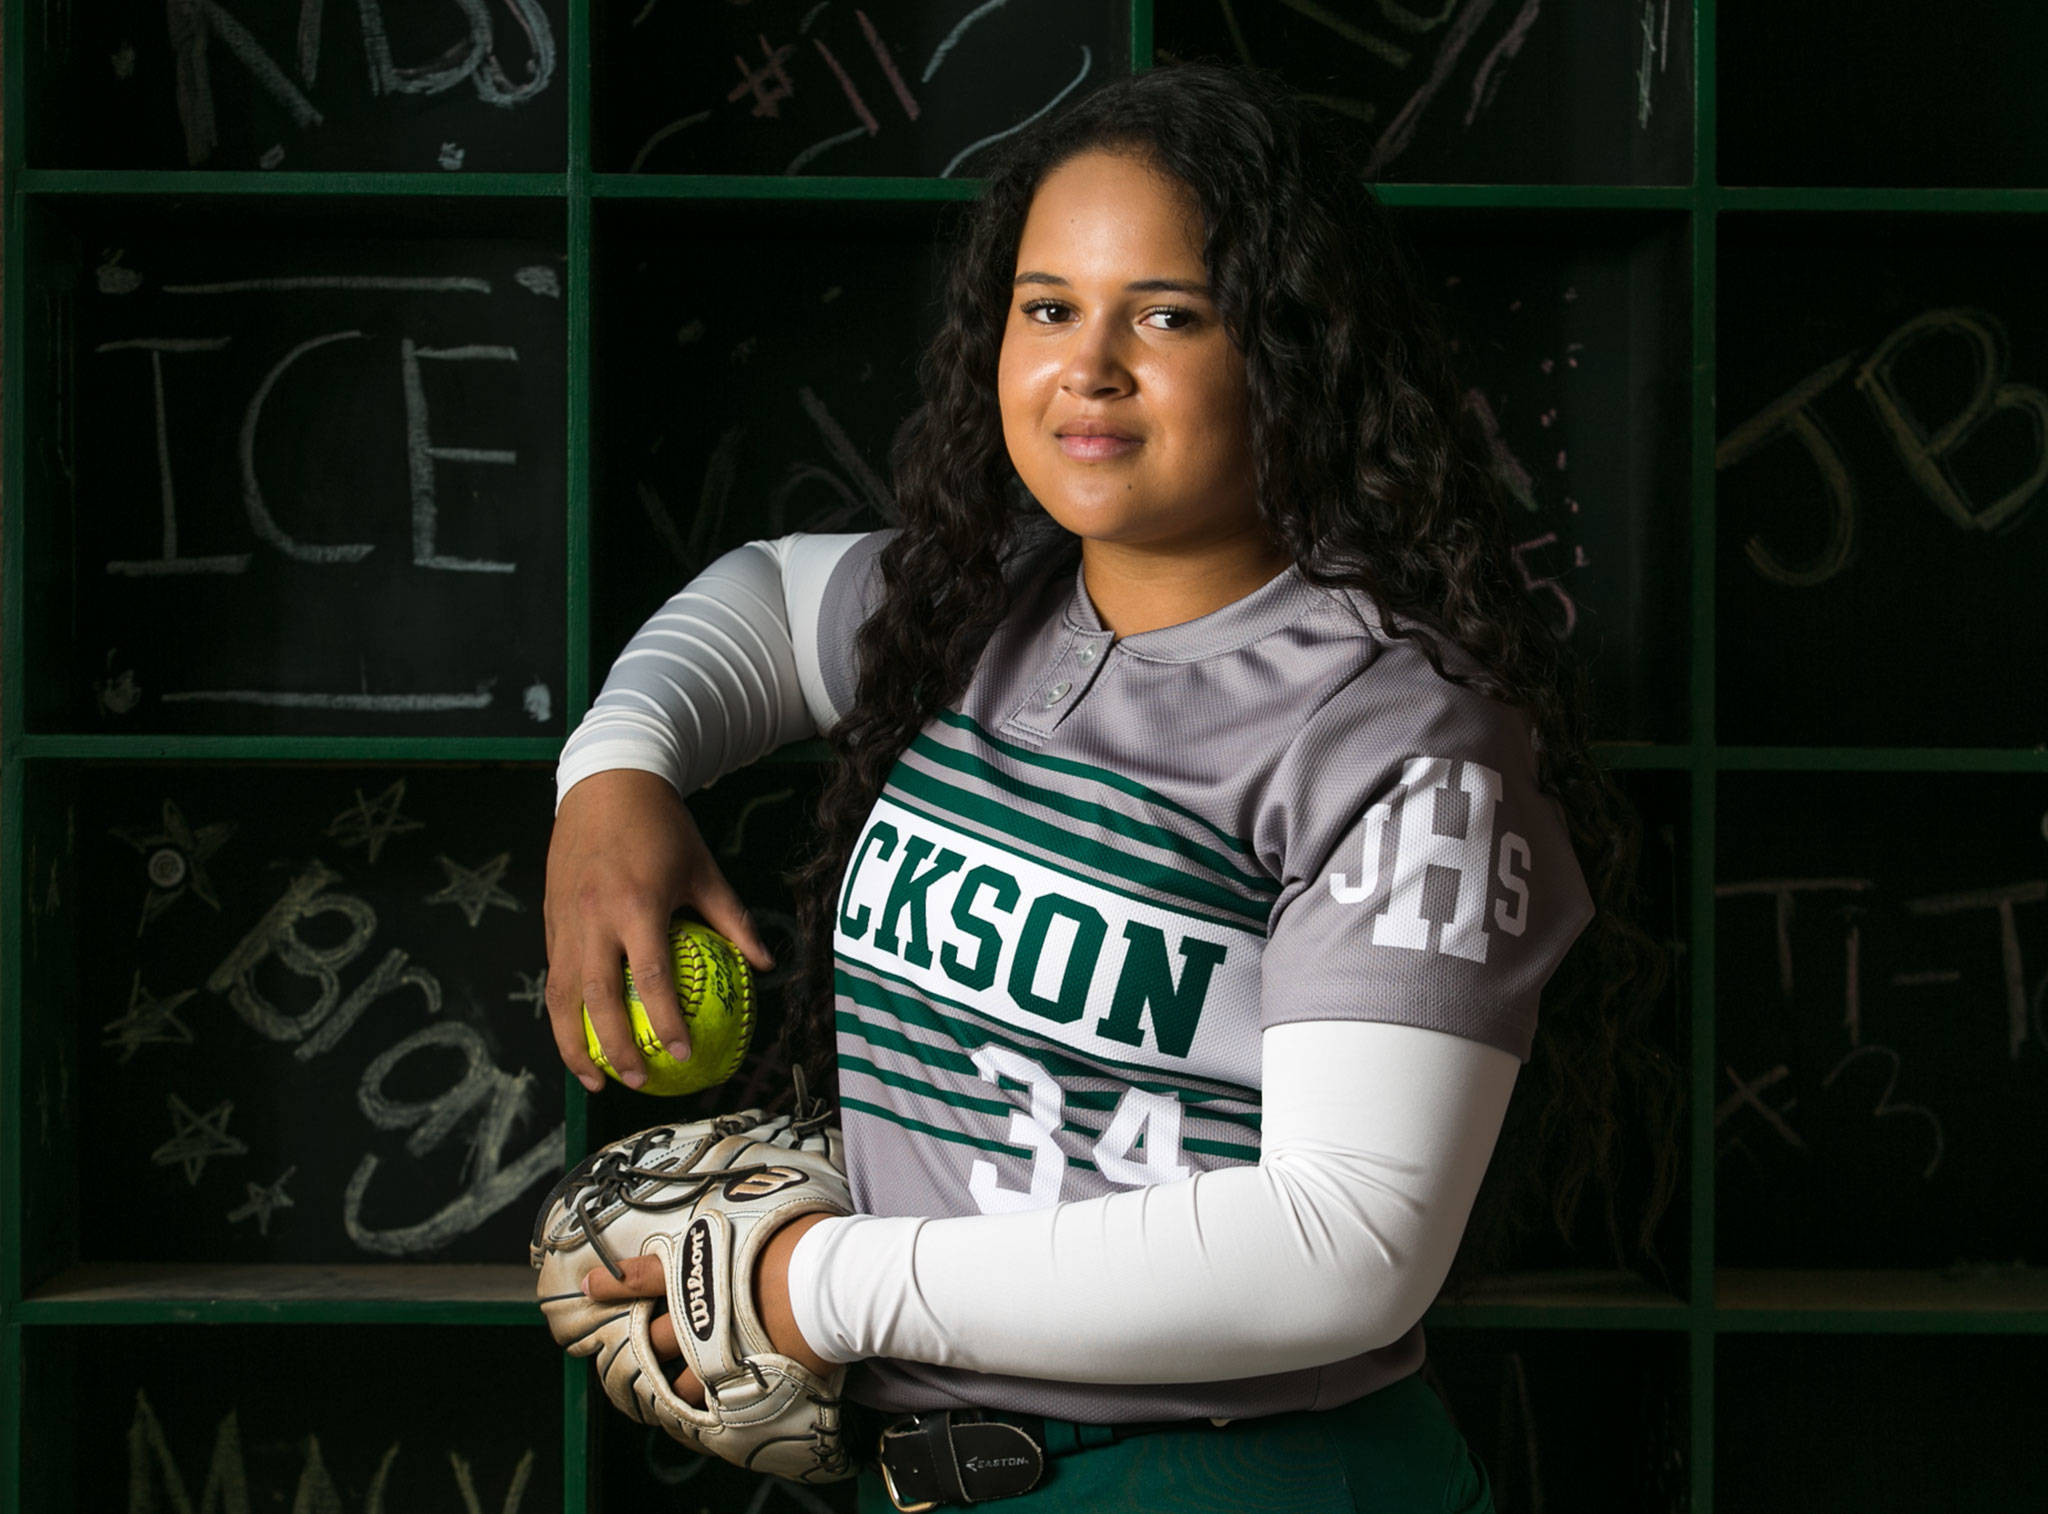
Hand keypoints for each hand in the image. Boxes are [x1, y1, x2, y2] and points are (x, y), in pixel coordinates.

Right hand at [543, 768, 776, 1091]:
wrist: (606, 782)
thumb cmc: (664, 828)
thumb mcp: (705, 869)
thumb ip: (733, 919)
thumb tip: (766, 965)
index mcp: (636, 904)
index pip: (649, 977)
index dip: (665, 1021)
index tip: (680, 1055)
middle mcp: (594, 916)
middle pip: (596, 998)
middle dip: (614, 1047)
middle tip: (639, 1080)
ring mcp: (565, 919)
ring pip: (560, 994)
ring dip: (574, 1043)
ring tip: (597, 1078)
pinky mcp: (548, 918)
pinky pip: (552, 976)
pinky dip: (561, 1014)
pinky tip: (578, 1039)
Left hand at [583, 1212, 837, 1403]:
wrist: (831, 1282)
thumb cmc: (801, 1239)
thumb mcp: (766, 1212)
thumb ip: (751, 1205)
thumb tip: (761, 1180)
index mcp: (699, 1271)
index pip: (643, 1277)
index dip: (614, 1282)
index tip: (588, 1287)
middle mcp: (699, 1315)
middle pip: (655, 1339)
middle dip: (643, 1345)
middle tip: (634, 1352)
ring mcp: (719, 1352)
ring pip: (680, 1381)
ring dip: (674, 1385)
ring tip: (672, 1392)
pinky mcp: (745, 1380)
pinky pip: (717, 1403)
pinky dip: (710, 1406)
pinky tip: (707, 1412)